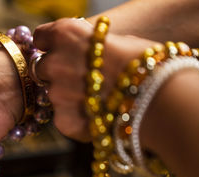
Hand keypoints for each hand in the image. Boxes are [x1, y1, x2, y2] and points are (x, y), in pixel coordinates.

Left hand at [33, 18, 156, 141]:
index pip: (40, 37)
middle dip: (55, 73)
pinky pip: (62, 118)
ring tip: (95, 100)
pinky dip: (75, 119)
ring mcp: (57, 94)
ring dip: (66, 97)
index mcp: (66, 34)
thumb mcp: (112, 40)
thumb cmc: (144, 63)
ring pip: (52, 95)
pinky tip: (97, 116)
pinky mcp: (63, 121)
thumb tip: (82, 52)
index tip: (58, 52)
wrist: (159, 97)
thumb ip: (88, 45)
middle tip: (78, 80)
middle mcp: (55, 62)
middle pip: (41, 68)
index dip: (50, 46)